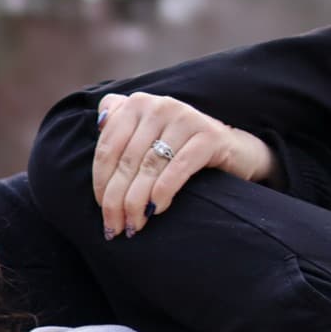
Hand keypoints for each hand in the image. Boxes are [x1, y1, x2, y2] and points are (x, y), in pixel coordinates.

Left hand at [92, 91, 279, 237]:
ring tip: (133, 227)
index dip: (101, 182)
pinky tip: (156, 211)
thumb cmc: (180, 149)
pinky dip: (163, 191)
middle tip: (113, 228)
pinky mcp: (208, 135)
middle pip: (127, 160)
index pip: (108, 146)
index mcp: (137, 104)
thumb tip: (96, 126)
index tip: (101, 210)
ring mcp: (185, 117)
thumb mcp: (148, 135)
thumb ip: (121, 126)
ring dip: (137, 202)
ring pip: (150, 166)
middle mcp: (159, 105)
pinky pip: (178, 168)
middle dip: (117, 199)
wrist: (233, 151)